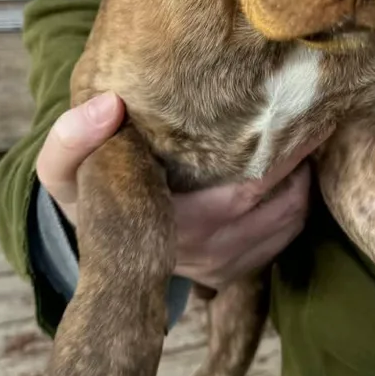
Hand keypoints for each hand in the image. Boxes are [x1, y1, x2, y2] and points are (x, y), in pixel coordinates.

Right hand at [36, 94, 326, 286]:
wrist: (96, 246)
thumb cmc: (90, 196)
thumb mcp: (62, 172)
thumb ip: (70, 140)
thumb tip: (107, 105)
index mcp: (171, 228)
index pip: (245, 190)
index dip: (278, 152)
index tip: (291, 108)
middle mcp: (207, 252)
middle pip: (282, 199)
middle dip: (302, 153)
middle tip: (312, 105)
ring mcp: (227, 266)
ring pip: (292, 214)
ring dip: (304, 173)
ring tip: (303, 128)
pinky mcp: (239, 271)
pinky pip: (287, 231)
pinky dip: (298, 196)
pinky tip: (290, 163)